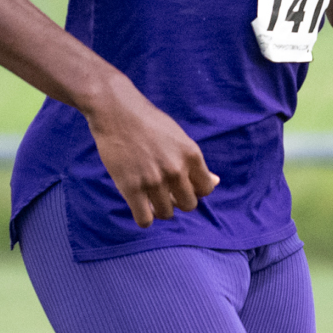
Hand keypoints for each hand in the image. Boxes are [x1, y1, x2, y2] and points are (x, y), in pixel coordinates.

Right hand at [82, 75, 219, 224]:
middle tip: (164, 192)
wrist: (116, 111)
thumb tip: (215, 181)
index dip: (194, 190)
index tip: (181, 185)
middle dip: (178, 201)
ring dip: (159, 210)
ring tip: (150, 198)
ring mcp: (153, 180)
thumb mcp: (179, 138)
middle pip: (189, 205)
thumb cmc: (149, 123)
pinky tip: (139, 206)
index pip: (206, 189)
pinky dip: (143, 218)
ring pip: (167, 214)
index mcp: (191, 155)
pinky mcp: (131, 188)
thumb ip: (194, 162)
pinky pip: (144, 220)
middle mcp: (176, 169)